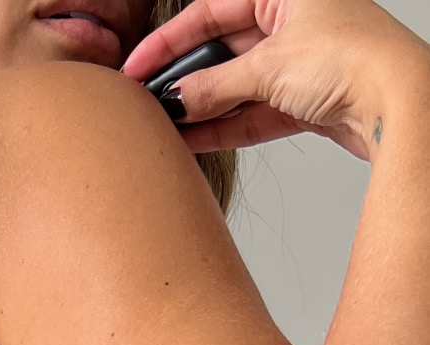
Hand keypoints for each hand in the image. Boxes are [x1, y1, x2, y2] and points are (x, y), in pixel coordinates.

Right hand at [121, 0, 429, 161]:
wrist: (398, 104)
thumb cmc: (353, 60)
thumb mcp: (268, 68)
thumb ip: (215, 86)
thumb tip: (178, 100)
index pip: (210, 11)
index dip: (169, 42)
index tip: (138, 68)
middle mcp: (291, 21)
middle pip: (220, 50)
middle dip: (186, 80)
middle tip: (151, 102)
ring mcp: (297, 63)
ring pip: (235, 86)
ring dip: (201, 108)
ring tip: (166, 126)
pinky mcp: (303, 102)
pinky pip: (251, 113)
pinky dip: (223, 127)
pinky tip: (193, 139)